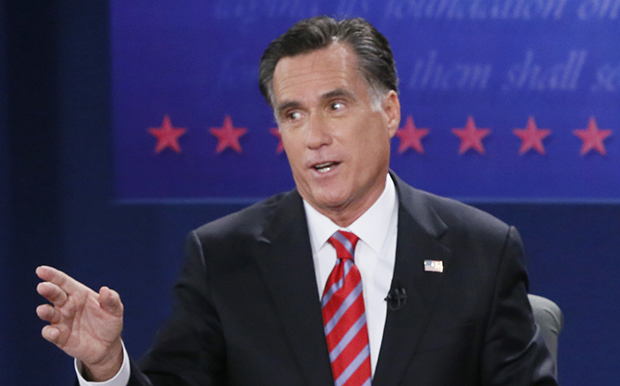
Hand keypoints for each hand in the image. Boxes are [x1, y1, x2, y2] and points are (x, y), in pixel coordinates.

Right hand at [36, 266, 123, 380]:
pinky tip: (55, 332)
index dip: (52, 275)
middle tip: (42, 287)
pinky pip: (50, 333)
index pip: (64, 282)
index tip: (40, 270)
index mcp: (79, 294)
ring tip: (43, 310)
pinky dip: (50, 332)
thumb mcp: (115, 310)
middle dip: (48, 290)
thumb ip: (112, 300)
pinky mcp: (59, 337)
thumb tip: (105, 290)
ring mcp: (61, 321)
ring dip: (45, 311)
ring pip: (48, 313)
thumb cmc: (109, 322)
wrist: (107, 346)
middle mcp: (67, 305)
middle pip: (54, 294)